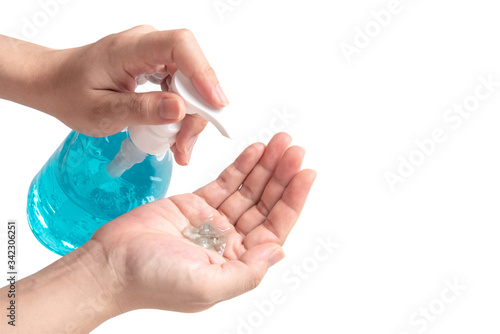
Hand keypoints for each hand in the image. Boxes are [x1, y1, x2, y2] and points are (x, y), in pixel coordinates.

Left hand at [0, 26, 228, 164]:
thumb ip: (140, 109)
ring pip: (191, 82)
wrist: (54, 83)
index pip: (180, 46)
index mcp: (129, 49)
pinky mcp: (157, 66)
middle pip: (192, 70)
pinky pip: (182, 87)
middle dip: (198, 109)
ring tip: (180, 147)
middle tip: (186, 144)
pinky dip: (183, 113)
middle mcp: (147, 44)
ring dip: (192, 116)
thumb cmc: (70, 93)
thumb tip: (179, 109)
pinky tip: (176, 135)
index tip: (215, 105)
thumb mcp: (102, 111)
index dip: (203, 73)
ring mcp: (154, 54)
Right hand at [92, 133, 315, 311]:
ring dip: (265, 166)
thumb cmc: (152, 282)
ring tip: (280, 142)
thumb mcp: (206, 285)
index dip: (293, 200)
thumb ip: (248, 271)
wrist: (110, 264)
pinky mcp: (194, 204)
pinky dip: (241, 166)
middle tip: (295, 149)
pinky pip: (225, 182)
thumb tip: (280, 250)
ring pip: (248, 189)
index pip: (275, 227)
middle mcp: (229, 241)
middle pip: (265, 203)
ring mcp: (212, 220)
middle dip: (282, 176)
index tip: (306, 173)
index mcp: (237, 262)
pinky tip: (255, 150)